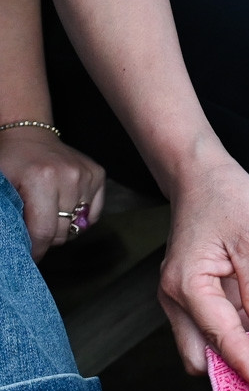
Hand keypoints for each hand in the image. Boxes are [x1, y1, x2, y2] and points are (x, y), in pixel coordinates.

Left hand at [0, 127, 105, 259]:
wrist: (28, 134)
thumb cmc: (9, 163)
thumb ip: (8, 218)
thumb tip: (16, 247)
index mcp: (41, 179)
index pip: (44, 231)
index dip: (35, 250)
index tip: (29, 256)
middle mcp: (69, 176)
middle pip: (63, 231)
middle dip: (47, 239)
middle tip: (34, 233)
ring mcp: (86, 174)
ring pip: (79, 224)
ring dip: (63, 227)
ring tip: (48, 217)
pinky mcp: (98, 174)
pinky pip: (94, 212)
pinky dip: (80, 217)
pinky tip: (65, 209)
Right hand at [159, 153, 248, 390]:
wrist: (201, 174)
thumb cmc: (227, 197)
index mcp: (188, 286)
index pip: (222, 339)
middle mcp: (177, 298)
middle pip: (204, 355)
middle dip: (240, 366)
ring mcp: (184, 297)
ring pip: (210, 342)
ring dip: (246, 347)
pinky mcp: (196, 293)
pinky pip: (217, 323)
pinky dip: (244, 330)